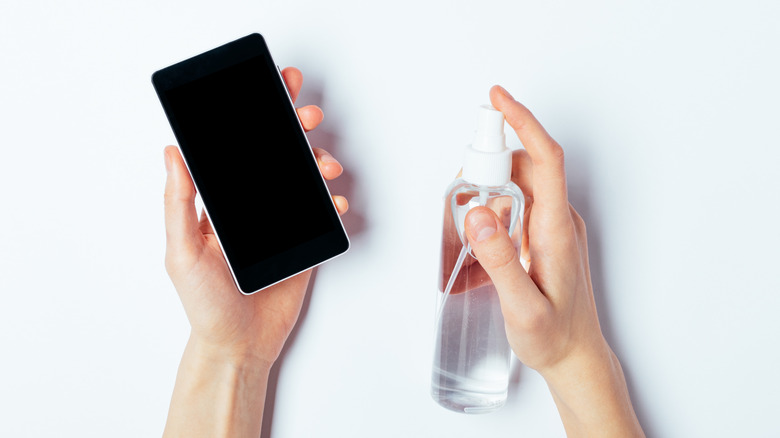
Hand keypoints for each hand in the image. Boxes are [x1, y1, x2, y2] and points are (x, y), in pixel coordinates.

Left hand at [163, 67, 347, 366]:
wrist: (239, 345)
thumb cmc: (204, 303)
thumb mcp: (182, 252)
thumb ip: (179, 203)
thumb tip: (171, 154)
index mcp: (222, 203)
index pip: (239, 150)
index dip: (255, 118)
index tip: (269, 91)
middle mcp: (253, 207)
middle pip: (276, 156)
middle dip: (294, 128)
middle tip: (305, 115)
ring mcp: (280, 224)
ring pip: (303, 180)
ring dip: (317, 162)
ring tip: (324, 164)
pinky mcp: (303, 244)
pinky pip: (322, 215)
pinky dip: (332, 204)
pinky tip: (333, 201)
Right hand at [464, 86, 642, 436]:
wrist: (576, 359)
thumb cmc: (554, 337)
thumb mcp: (522, 307)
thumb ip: (500, 261)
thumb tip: (478, 214)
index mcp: (557, 229)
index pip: (545, 159)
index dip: (522, 122)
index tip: (498, 99)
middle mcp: (558, 220)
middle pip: (525, 168)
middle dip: (489, 167)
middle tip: (463, 194)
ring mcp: (553, 228)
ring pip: (518, 188)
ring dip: (489, 194)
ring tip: (469, 235)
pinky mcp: (545, 238)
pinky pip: (518, 207)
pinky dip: (494, 212)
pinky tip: (481, 243)